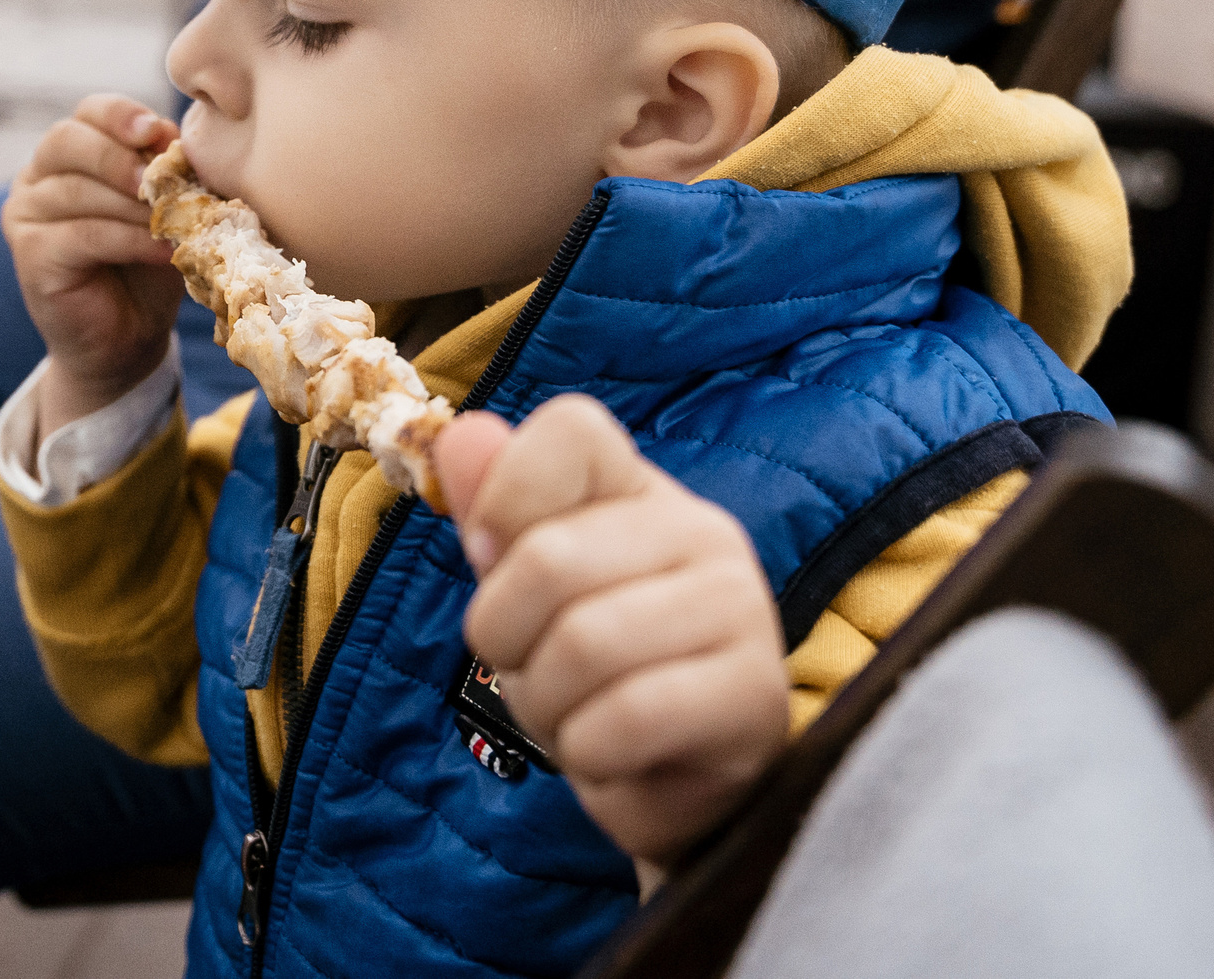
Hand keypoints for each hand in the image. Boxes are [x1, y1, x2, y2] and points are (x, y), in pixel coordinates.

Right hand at [2, 95, 183, 440]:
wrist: (127, 338)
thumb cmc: (147, 265)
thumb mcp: (164, 208)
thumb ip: (164, 170)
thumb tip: (174, 136)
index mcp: (69, 154)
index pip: (86, 114)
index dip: (120, 116)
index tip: (156, 132)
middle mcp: (35, 178)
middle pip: (67, 140)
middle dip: (119, 156)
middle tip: (161, 181)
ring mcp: (24, 215)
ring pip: (76, 190)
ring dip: (133, 207)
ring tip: (175, 224)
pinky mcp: (28, 254)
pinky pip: (81, 234)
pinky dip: (129, 240)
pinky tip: (163, 252)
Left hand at [433, 395, 788, 875]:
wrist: (680, 784)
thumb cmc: (594, 672)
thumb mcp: (527, 588)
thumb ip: (493, 512)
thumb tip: (459, 436)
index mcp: (638, 488)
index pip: (571, 429)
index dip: (503, 497)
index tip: (492, 559)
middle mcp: (702, 530)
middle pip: (548, 559)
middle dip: (505, 640)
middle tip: (531, 669)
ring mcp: (741, 607)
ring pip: (583, 645)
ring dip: (545, 705)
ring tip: (574, 717)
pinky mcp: (755, 694)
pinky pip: (626, 718)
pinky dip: (588, 751)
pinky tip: (612, 753)